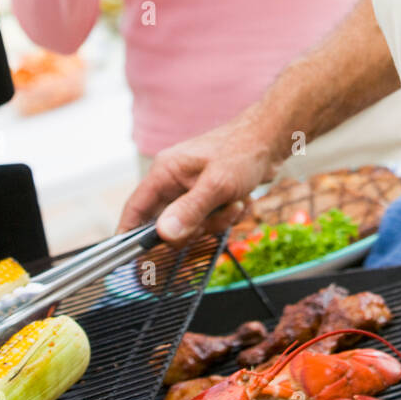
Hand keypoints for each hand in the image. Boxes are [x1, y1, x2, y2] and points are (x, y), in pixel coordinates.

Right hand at [118, 114, 277, 243]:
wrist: (272, 139)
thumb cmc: (243, 152)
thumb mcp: (217, 185)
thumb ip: (190, 210)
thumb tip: (164, 235)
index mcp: (165, 172)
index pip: (135, 208)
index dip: (129, 234)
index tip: (128, 260)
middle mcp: (173, 181)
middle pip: (168, 225)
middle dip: (196, 227)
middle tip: (216, 215)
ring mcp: (191, 189)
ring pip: (193, 225)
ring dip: (218, 221)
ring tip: (236, 201)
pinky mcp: (208, 196)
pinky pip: (210, 220)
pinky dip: (228, 216)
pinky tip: (242, 199)